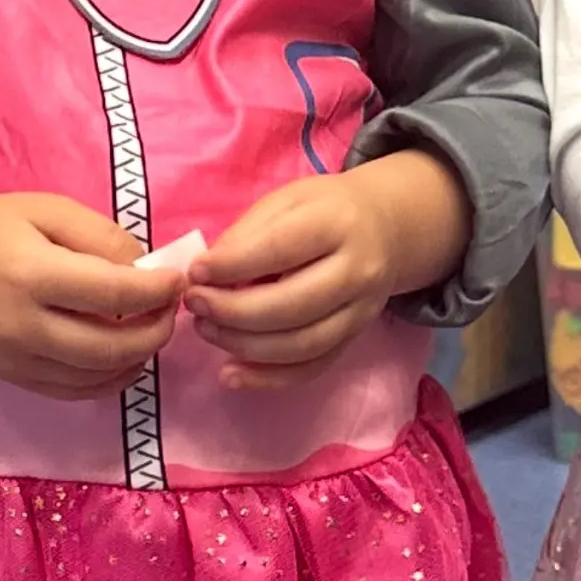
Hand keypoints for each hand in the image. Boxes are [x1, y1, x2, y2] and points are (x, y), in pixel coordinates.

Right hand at [0, 192, 182, 400]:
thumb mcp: (47, 210)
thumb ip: (102, 238)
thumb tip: (148, 272)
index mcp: (31, 274)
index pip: (114, 295)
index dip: (157, 292)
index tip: (177, 281)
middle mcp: (22, 326)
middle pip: (111, 347)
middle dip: (155, 331)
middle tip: (170, 311)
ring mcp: (16, 360)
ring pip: (97, 376)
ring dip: (137, 358)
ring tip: (150, 330)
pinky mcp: (13, 378)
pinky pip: (75, 392)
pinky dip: (110, 380)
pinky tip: (125, 359)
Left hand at [185, 153, 469, 392]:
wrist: (386, 229)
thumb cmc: (323, 212)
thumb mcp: (286, 202)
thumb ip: (248, 234)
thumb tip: (207, 275)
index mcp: (337, 224)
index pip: (282, 249)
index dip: (233, 265)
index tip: (195, 273)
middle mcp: (357, 271)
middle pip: (293, 305)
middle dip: (233, 311)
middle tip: (195, 305)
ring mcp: (360, 311)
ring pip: (300, 344)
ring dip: (243, 345)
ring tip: (206, 329)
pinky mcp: (353, 339)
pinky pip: (310, 369)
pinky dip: (266, 378)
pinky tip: (229, 374)